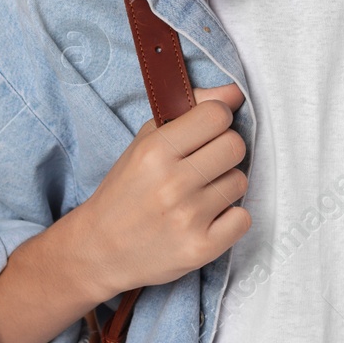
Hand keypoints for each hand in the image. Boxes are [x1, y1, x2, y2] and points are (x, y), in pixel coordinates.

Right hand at [76, 83, 250, 296]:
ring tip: (199, 194)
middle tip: (205, 163)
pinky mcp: (202, 248)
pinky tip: (207, 218)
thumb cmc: (126, 190)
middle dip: (224, 150)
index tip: (207, 130)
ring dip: (225, 185)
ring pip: (240, 181)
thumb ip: (190, 110)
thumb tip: (234, 92)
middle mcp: (172, 183)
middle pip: (235, 146)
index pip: (217, 115)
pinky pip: (243, 219)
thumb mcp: (146, 142)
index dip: (217, 119)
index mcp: (155, 151)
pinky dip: (230, 218)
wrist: (100, 250)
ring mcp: (188, 218)